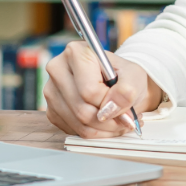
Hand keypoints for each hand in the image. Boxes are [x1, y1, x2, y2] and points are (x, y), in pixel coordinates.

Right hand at [44, 41, 164, 137]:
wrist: (118, 83)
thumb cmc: (124, 76)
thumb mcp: (134, 76)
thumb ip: (126, 90)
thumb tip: (110, 108)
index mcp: (76, 53)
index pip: (89, 91)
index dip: (110, 103)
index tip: (125, 104)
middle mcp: (58, 70)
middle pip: (81, 110)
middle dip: (109, 120)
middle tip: (127, 119)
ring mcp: (51, 91)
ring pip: (78, 123)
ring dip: (104, 129)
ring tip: (120, 121)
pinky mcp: (52, 110)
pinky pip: (73, 130)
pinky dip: (94, 132)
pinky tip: (106, 123)